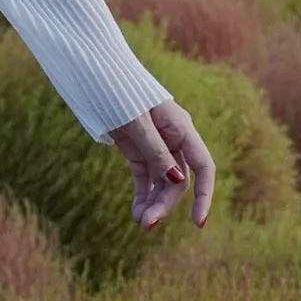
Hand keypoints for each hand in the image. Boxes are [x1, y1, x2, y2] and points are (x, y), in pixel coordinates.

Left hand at [111, 99, 215, 231]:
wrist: (96, 76)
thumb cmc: (119, 92)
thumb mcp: (137, 122)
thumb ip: (156, 150)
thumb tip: (177, 181)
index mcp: (181, 128)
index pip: (203, 166)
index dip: (204, 195)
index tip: (198, 222)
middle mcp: (174, 140)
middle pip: (179, 180)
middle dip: (165, 204)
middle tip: (146, 224)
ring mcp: (156, 147)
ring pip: (162, 183)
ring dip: (153, 204)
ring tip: (139, 221)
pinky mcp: (138, 151)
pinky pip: (146, 179)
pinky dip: (142, 196)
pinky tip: (136, 212)